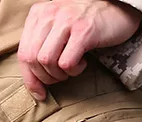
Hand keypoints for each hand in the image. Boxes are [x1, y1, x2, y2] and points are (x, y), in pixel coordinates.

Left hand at [18, 0, 141, 100]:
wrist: (117, 8)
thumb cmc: (86, 24)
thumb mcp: (58, 28)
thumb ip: (42, 46)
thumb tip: (33, 82)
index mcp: (38, 14)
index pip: (23, 53)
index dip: (30, 79)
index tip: (40, 94)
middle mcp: (49, 14)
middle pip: (33, 59)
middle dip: (45, 78)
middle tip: (61, 77)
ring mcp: (66, 21)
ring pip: (47, 61)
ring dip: (59, 74)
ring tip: (72, 68)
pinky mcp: (83, 31)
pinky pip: (67, 63)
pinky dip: (73, 70)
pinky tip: (82, 63)